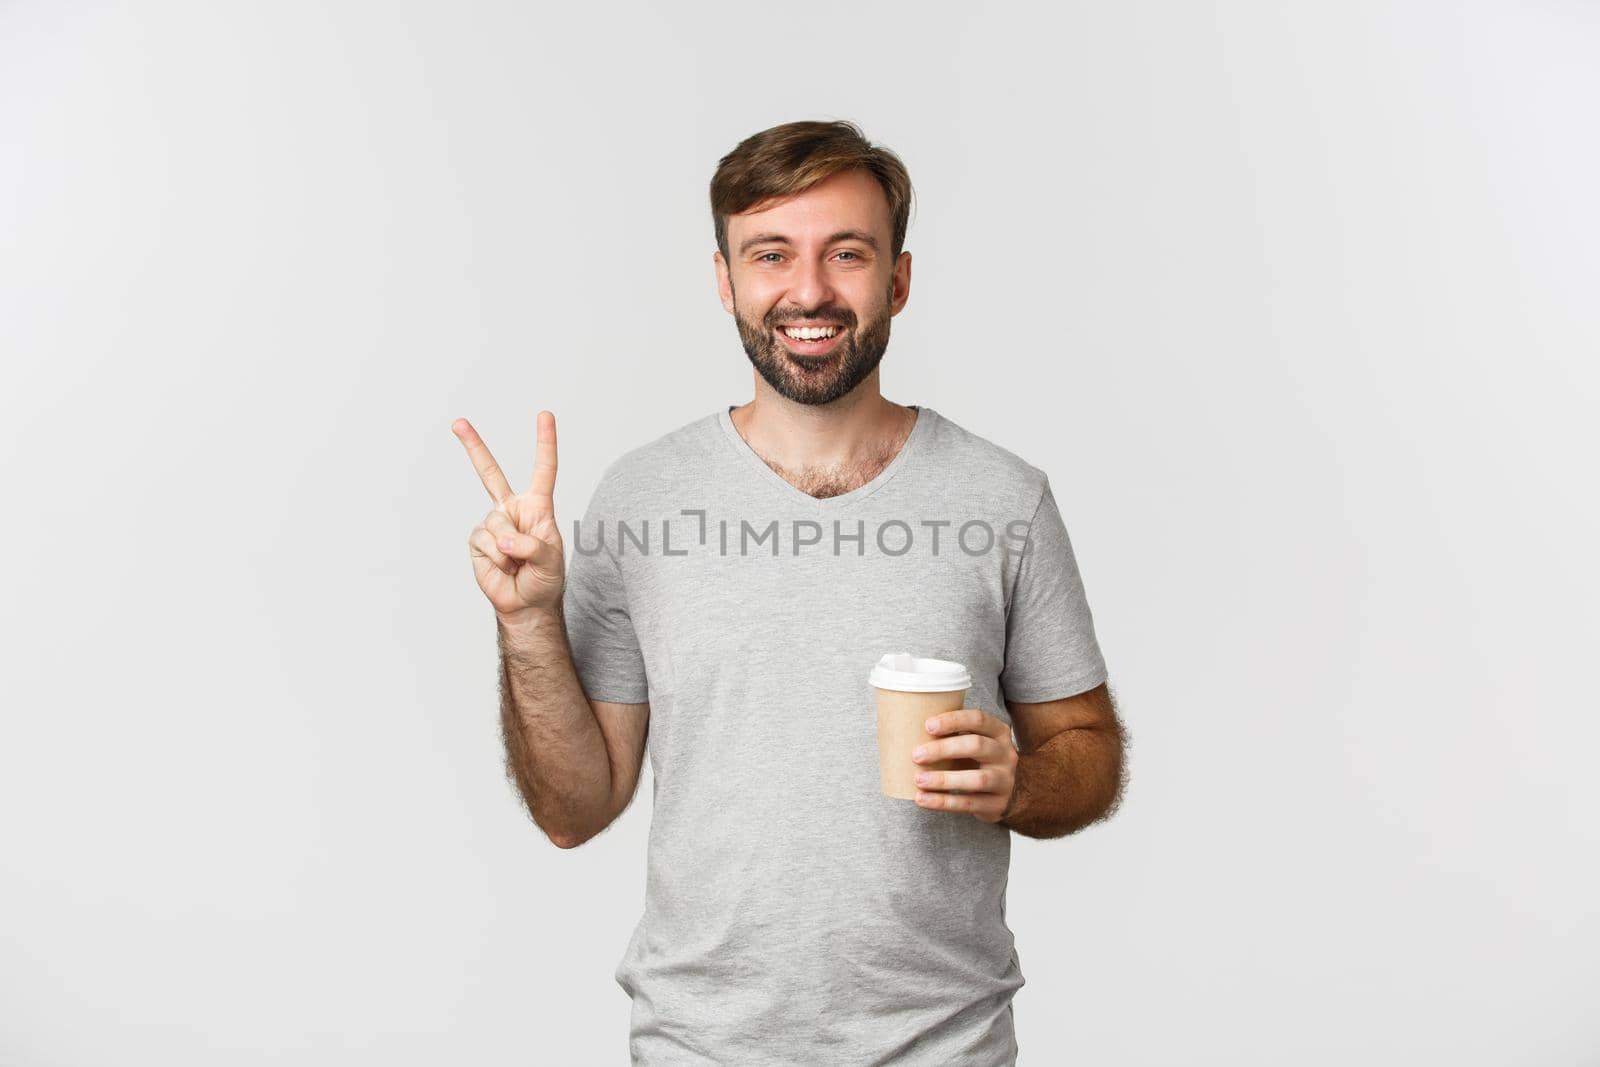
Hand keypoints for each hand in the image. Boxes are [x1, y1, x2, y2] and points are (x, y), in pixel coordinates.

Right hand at [452, 411, 564, 621]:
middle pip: (490, 473)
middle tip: (458, 422)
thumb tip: (506, 540)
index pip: (543, 470)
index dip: (545, 442)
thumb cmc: (544, 579)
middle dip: (473, 446)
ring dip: (509, 550)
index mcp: (537, 506)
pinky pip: (485, 543)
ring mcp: (492, 524)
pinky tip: (504, 567)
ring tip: (517, 564)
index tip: (545, 415)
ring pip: (497, 525)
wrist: (525, 604)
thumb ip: (533, 547)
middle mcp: (512, 509)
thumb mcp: (551, 561)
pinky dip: (497, 560)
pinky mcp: (477, 541)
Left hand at [910, 708, 1018, 823]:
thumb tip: (907, 726)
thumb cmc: (978, 760)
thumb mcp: (974, 741)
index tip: (928, 725)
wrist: (1009, 793)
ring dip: (944, 779)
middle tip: (916, 755)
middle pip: (976, 746)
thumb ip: (952, 733)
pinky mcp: (997, 804)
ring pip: (977, 779)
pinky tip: (923, 799)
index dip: (953, 721)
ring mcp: (1004, 780)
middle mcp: (1005, 754)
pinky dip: (943, 802)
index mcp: (998, 732)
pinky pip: (969, 804)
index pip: (978, 719)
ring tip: (918, 780)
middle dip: (944, 749)